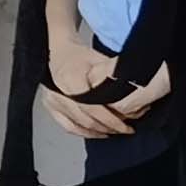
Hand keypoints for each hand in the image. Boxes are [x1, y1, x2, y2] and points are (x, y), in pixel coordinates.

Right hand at [37, 30, 167, 138]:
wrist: (59, 52)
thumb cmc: (79, 55)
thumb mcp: (100, 60)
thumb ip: (113, 76)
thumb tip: (134, 88)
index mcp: (71, 79)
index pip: (92, 107)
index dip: (111, 120)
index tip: (126, 126)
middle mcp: (58, 92)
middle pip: (85, 119)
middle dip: (108, 128)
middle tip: (125, 130)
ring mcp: (52, 100)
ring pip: (77, 126)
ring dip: (98, 132)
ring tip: (114, 132)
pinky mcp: (51, 106)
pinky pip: (68, 126)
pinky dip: (83, 132)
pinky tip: (97, 133)